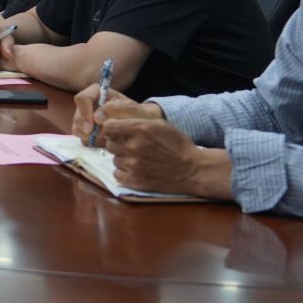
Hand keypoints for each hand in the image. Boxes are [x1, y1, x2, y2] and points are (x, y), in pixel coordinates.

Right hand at [71, 85, 158, 140]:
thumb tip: (97, 118)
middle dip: (88, 129)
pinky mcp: (86, 129)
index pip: (81, 99)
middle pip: (77, 116)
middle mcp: (88, 103)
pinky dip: (92, 142)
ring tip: (108, 138)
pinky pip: (81, 138)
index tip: (92, 128)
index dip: (84, 113)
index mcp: (96, 92)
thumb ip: (116, 109)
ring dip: (90, 137)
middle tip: (103, 137)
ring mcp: (85, 117)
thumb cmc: (137, 114)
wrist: (141, 124)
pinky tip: (105, 141)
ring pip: (77, 128)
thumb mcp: (132, 109)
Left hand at [100, 117, 220, 195]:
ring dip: (123, 159)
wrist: (193, 170)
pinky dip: (124, 173)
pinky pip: (117, 174)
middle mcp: (133, 146)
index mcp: (140, 129)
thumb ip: (136, 121)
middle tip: (133, 147)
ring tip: (139, 159)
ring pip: (114, 159)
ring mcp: (133, 165)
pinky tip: (137, 170)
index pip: (108, 127)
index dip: (112, 129)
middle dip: (118, 144)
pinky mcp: (135, 181)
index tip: (118, 132)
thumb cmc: (177, 145)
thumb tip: (113, 121)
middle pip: (109, 144)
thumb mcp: (159, 124)